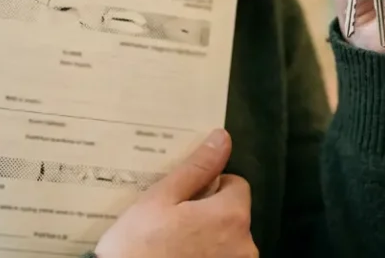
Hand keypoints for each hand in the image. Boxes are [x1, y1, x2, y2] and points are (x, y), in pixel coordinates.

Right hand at [92, 129, 255, 257]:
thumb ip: (196, 169)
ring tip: (174, 245)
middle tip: (174, 222)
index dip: (210, 187)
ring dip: (209, 239)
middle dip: (210, 214)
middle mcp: (245, 244)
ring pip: (228, 241)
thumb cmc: (139, 247)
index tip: (185, 199)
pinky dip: (206, 257)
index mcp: (231, 215)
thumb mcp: (160, 200)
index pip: (236, 185)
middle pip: (233, 215)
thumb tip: (222, 139)